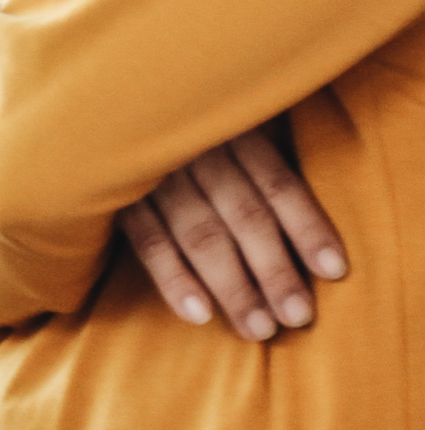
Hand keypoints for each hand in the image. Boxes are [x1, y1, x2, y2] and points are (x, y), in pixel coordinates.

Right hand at [118, 127, 348, 342]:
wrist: (96, 100)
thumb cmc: (184, 122)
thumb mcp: (229, 119)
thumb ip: (260, 149)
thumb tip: (305, 204)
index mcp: (229, 129)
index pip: (277, 183)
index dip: (308, 227)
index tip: (334, 271)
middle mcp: (195, 151)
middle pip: (245, 216)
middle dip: (274, 270)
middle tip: (298, 317)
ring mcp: (154, 174)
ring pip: (201, 235)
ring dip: (232, 286)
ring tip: (258, 329)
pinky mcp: (116, 196)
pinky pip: (149, 242)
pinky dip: (173, 279)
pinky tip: (198, 315)